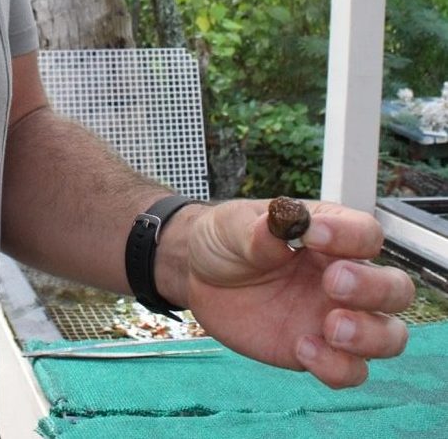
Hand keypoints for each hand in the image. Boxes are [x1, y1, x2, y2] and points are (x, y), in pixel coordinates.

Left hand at [155, 199, 414, 387]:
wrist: (198, 275)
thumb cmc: (225, 239)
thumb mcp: (231, 226)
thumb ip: (256, 230)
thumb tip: (281, 224)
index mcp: (329, 234)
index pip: (367, 233)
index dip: (350, 236)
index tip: (312, 235)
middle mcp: (343, 276)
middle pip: (396, 288)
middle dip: (374, 289)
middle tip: (333, 285)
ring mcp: (334, 317)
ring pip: (389, 335)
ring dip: (370, 335)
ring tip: (330, 327)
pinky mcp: (318, 351)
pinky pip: (350, 371)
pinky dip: (337, 367)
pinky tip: (302, 349)